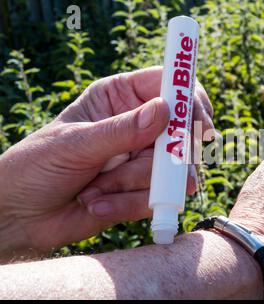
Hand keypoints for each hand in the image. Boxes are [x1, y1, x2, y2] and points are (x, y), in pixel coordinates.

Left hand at [0, 66, 213, 257]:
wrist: (21, 216)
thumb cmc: (36, 167)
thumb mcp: (76, 143)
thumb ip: (121, 130)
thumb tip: (165, 110)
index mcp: (120, 98)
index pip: (168, 85)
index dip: (189, 100)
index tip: (198, 125)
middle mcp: (137, 126)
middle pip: (181, 132)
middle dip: (165, 157)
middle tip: (155, 168)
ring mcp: (142, 160)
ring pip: (171, 170)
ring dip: (133, 185)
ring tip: (94, 191)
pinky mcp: (143, 190)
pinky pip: (157, 198)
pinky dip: (128, 205)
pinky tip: (96, 205)